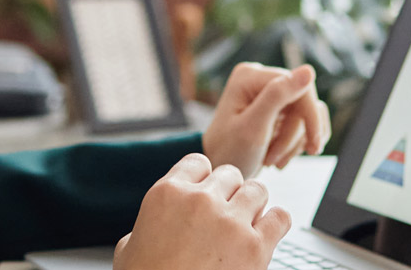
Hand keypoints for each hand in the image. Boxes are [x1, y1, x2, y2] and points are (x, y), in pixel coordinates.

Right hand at [115, 153, 290, 269]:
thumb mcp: (129, 249)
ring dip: (254, 205)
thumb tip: (149, 228)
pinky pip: (281, 217)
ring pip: (257, 189)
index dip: (204, 180)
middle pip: (230, 174)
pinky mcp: (256, 247)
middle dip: (230, 194)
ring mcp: (230, 222)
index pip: (198, 163)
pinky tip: (268, 234)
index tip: (207, 194)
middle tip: (226, 215)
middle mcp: (200, 201)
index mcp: (167, 194)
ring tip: (247, 224)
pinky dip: (277, 223)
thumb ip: (145, 226)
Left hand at [203, 63, 330, 176]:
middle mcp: (261, 79)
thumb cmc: (229, 151)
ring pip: (307, 113)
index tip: (313, 146)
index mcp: (251, 76)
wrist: (220, 171)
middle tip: (279, 161)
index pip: (298, 85)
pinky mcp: (278, 108)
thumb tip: (308, 70)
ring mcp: (269, 93)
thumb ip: (278, 96)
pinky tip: (282, 158)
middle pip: (304, 100)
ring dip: (296, 142)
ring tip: (273, 160)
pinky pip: (305, 121)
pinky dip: (298, 143)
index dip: (310, 115)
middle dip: (296, 135)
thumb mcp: (253, 127)